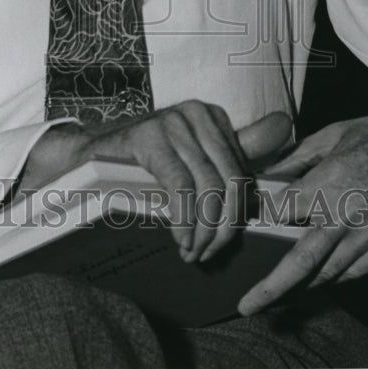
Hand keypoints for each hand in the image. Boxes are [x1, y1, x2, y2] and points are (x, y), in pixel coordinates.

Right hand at [21, 102, 292, 262]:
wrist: (84, 156)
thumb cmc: (139, 162)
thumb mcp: (190, 158)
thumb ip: (234, 148)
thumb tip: (283, 124)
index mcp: (212, 117)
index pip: (242, 173)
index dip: (236, 216)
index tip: (221, 246)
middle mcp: (195, 112)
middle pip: (229, 180)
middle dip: (222, 227)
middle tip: (206, 256)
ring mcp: (171, 121)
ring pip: (207, 187)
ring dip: (202, 230)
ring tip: (191, 253)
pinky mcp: (148, 136)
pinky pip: (180, 187)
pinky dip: (184, 219)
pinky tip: (179, 238)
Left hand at [237, 105, 367, 315]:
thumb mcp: (331, 135)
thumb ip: (294, 160)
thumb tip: (264, 175)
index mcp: (330, 183)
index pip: (281, 212)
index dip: (260, 217)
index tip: (243, 223)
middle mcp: (349, 216)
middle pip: (303, 261)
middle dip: (272, 287)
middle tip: (247, 306)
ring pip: (329, 273)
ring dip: (301, 287)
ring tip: (275, 299)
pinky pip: (356, 270)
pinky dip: (333, 276)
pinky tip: (317, 280)